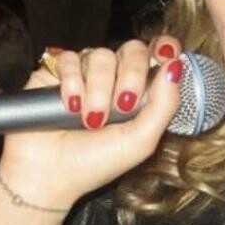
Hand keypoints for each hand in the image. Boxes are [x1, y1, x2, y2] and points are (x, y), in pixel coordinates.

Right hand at [0, 36, 184, 224]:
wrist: (48, 175)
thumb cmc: (94, 164)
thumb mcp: (140, 142)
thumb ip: (164, 105)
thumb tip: (176, 66)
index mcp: (138, 94)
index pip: (157, 56)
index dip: (165, 48)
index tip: (167, 56)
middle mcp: (113, 80)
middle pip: (132, 50)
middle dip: (132, 75)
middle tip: (123, 106)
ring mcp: (84, 75)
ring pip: (101, 55)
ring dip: (99, 88)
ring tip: (89, 119)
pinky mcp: (54, 73)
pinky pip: (69, 59)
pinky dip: (72, 81)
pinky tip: (69, 106)